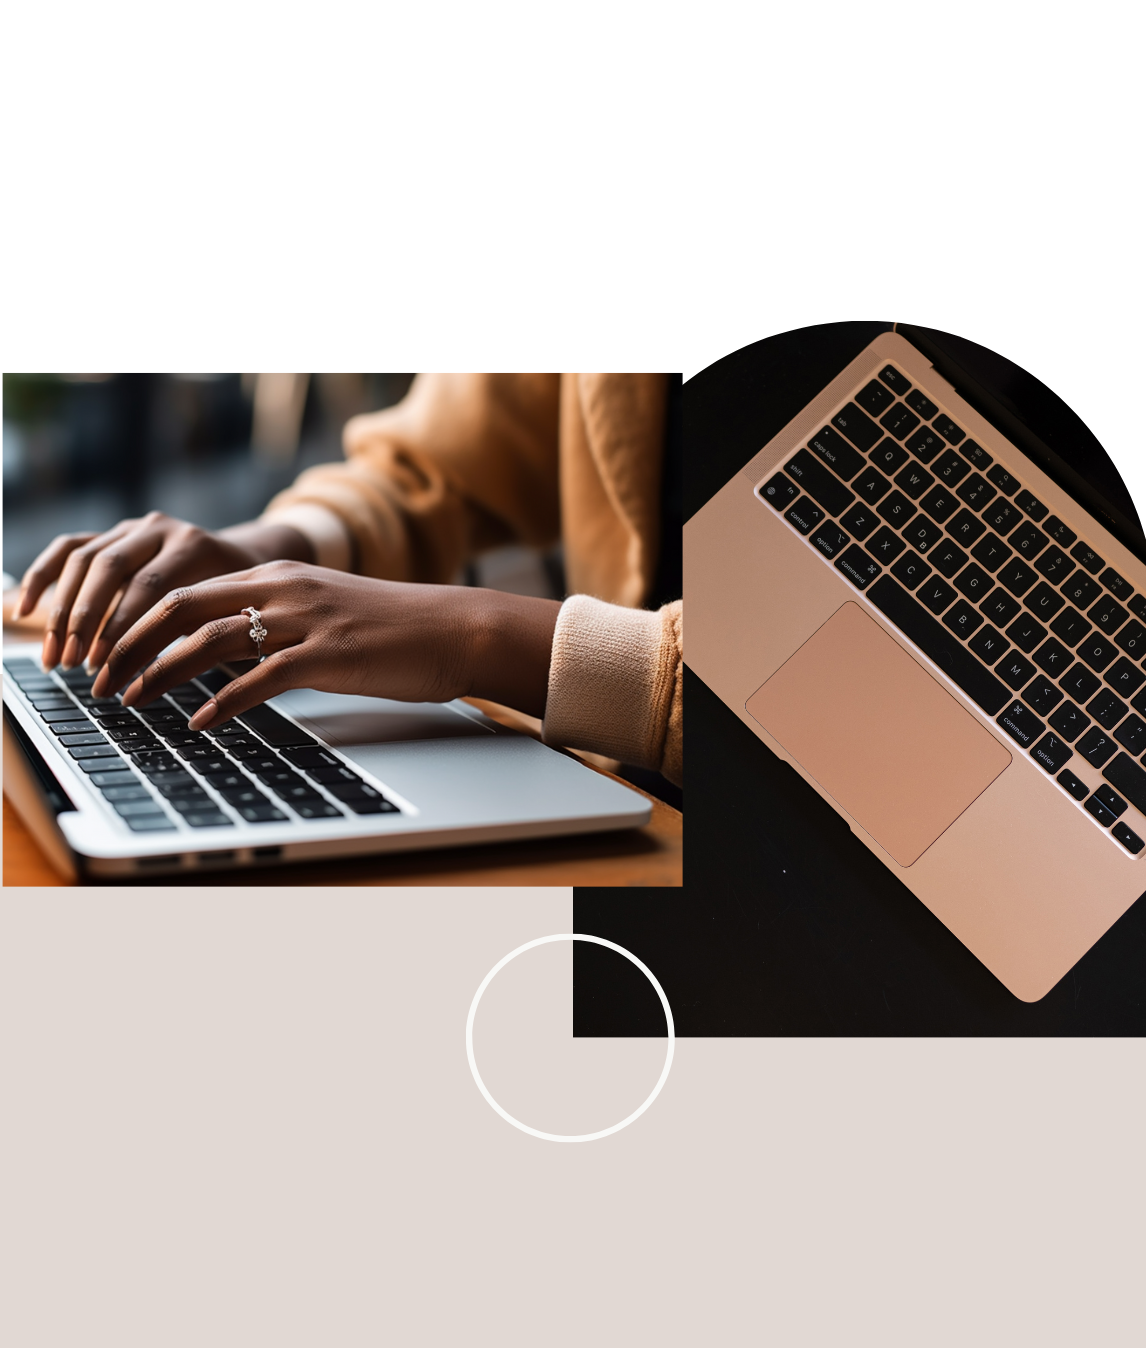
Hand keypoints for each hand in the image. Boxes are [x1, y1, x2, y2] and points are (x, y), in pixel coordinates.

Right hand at [15, 514, 312, 672]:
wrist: (244, 558)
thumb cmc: (240, 599)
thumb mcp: (231, 615)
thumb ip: (200, 635)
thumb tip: (161, 680)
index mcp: (193, 545)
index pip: (151, 589)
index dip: (126, 631)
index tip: (108, 670)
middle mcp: (159, 528)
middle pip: (109, 570)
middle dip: (87, 623)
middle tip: (74, 666)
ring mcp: (131, 527)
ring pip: (82, 561)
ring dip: (63, 611)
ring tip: (55, 656)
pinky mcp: (110, 532)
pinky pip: (67, 549)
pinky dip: (41, 577)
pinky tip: (22, 610)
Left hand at [90, 561, 561, 723]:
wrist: (454, 628)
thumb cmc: (392, 628)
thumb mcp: (323, 611)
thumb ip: (275, 622)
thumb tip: (224, 655)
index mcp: (277, 576)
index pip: (185, 592)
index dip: (136, 622)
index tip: (107, 653)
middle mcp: (284, 589)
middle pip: (182, 609)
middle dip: (130, 645)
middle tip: (99, 678)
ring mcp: (306, 620)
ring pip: (211, 640)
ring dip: (161, 673)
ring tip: (132, 701)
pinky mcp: (330, 655)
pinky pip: (260, 678)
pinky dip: (222, 702)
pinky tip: (200, 722)